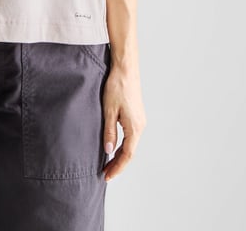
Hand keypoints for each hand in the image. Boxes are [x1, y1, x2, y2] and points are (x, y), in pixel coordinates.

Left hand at [101, 64, 145, 181]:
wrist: (126, 69)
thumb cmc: (117, 86)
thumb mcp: (109, 110)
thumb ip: (109, 131)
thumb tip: (108, 150)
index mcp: (134, 127)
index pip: (126, 155)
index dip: (117, 167)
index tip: (107, 176)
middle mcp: (140, 126)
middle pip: (130, 152)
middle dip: (118, 164)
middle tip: (105, 173)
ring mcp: (140, 120)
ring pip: (131, 144)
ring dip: (120, 155)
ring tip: (108, 163)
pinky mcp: (136, 115)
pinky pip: (131, 136)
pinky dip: (123, 145)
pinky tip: (114, 146)